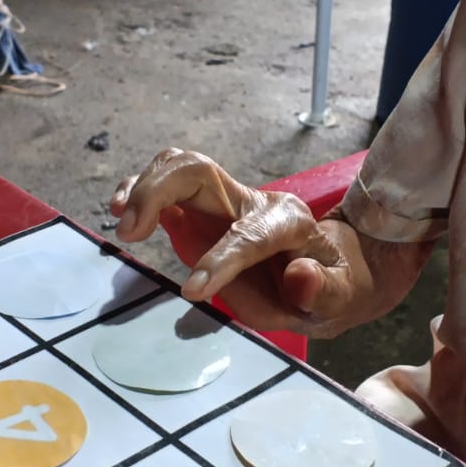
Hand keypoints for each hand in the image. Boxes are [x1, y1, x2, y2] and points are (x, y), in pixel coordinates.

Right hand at [109, 148, 357, 333]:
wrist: (327, 271)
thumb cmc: (331, 288)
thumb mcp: (342, 298)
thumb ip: (325, 291)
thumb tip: (301, 277)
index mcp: (290, 223)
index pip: (250, 233)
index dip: (220, 259)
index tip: (192, 291)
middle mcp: (253, 203)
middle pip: (201, 172)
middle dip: (160, 192)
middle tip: (130, 232)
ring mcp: (223, 203)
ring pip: (179, 168)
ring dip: (144, 187)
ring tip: (125, 225)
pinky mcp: (200, 211)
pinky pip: (165, 183)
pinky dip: (139, 191)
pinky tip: (123, 213)